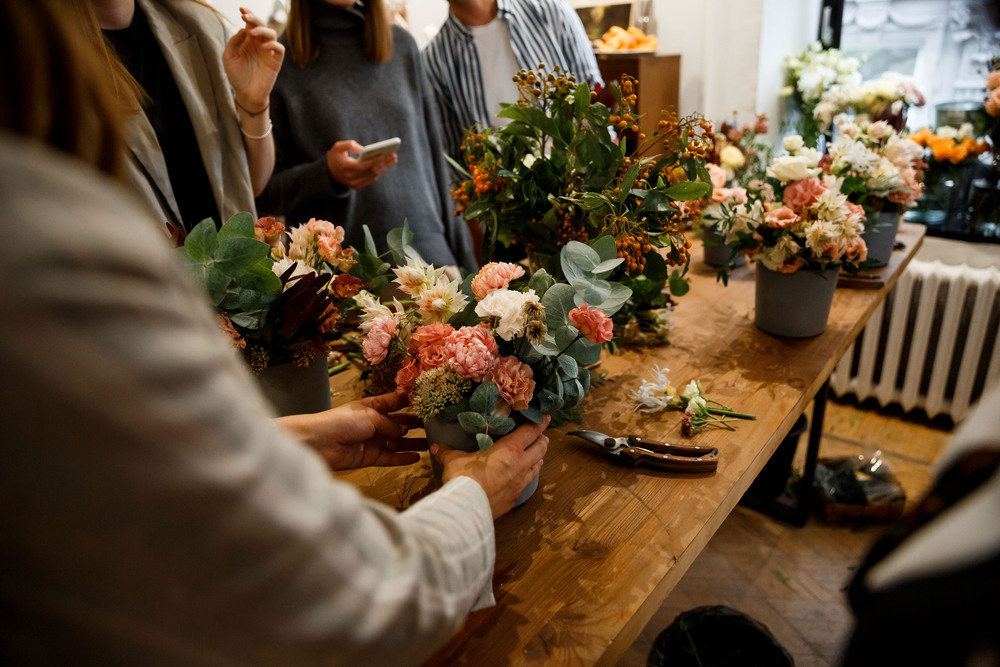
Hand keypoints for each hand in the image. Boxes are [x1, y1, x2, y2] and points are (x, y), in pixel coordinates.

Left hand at [223, 7, 283, 112]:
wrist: (246, 93)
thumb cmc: (237, 75)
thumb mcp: (229, 56)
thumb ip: (234, 42)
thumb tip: (244, 29)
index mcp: (248, 40)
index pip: (250, 23)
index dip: (248, 14)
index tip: (242, 10)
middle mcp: (259, 43)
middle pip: (261, 25)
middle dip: (254, 18)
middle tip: (246, 17)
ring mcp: (268, 52)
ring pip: (271, 34)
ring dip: (262, 30)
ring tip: (252, 33)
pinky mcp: (275, 61)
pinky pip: (279, 49)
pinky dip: (273, 45)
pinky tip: (264, 47)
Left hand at [276, 392, 424, 470]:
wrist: (320, 443)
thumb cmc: (343, 421)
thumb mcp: (370, 416)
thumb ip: (391, 424)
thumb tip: (405, 431)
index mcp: (374, 406)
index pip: (397, 402)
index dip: (411, 401)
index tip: (429, 401)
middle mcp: (376, 423)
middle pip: (400, 423)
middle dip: (416, 424)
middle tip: (436, 425)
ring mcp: (374, 441)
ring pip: (398, 442)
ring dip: (413, 443)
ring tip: (431, 443)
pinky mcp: (371, 457)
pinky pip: (391, 458)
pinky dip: (403, 458)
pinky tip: (417, 457)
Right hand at [326, 140, 397, 189]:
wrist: (328, 172)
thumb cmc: (335, 156)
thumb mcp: (339, 146)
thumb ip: (351, 145)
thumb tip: (365, 150)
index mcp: (344, 167)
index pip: (363, 165)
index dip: (375, 160)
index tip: (385, 154)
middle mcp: (349, 178)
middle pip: (371, 171)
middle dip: (383, 163)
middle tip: (393, 155)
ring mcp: (353, 184)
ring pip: (373, 176)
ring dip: (384, 168)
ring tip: (392, 159)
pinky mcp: (357, 186)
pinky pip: (371, 179)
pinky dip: (379, 172)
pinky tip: (386, 164)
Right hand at [431, 417, 549, 519]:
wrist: (467, 508)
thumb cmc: (464, 478)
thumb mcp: (454, 461)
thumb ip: (447, 452)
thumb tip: (436, 448)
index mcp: (509, 449)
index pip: (530, 432)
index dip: (539, 424)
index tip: (546, 418)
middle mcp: (520, 464)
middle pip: (539, 448)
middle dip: (542, 440)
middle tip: (541, 435)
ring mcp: (520, 482)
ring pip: (537, 466)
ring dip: (539, 458)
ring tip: (538, 454)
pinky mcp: (515, 497)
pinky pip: (527, 483)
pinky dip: (529, 476)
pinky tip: (525, 476)